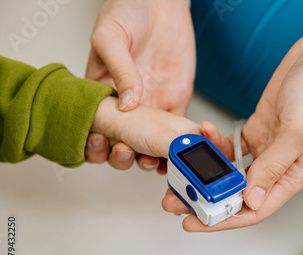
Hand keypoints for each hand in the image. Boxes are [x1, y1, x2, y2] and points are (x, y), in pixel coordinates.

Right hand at [85, 0, 194, 169]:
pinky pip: (175, 133)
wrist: (160, 2)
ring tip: (153, 159)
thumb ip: (119, 70)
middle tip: (128, 150)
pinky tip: (177, 154)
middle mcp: (126, 107)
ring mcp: (151, 108)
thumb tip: (127, 104)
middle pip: (119, 145)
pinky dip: (176, 148)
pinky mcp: (174, 104)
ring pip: (147, 146)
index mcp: (102, 93)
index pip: (95, 129)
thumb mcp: (111, 38)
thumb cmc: (126, 12)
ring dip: (149, 159)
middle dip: (122, 157)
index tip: (102, 143)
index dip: (95, 145)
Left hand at [162, 33, 302, 230]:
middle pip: (239, 195)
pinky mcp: (259, 130)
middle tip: (176, 200)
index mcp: (296, 174)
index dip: (225, 219)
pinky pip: (230, 146)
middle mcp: (281, 166)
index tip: (196, 222)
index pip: (257, 209)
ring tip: (179, 172)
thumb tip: (252, 201)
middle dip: (207, 200)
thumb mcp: (299, 132)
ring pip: (231, 172)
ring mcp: (268, 148)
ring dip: (205, 174)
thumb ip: (274, 167)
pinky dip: (214, 143)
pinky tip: (202, 135)